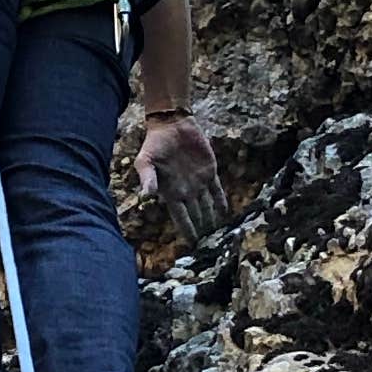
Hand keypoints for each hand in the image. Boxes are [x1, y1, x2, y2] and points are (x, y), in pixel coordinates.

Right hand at [136, 110, 224, 244]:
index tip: (192, 245)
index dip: (187, 231)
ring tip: (218, 235)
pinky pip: (217, 190)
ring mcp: (199, 182)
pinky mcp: (210, 171)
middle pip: (196, 216)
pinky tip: (226, 212)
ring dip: (212, 219)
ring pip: (207, 206)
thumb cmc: (154, 144)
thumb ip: (147, 178)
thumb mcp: (145, 161)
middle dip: (202, 230)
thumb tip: (146, 195)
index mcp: (171, 193)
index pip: (181, 217)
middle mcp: (186, 191)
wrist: (171, 125)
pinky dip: (222, 201)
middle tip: (209, 246)